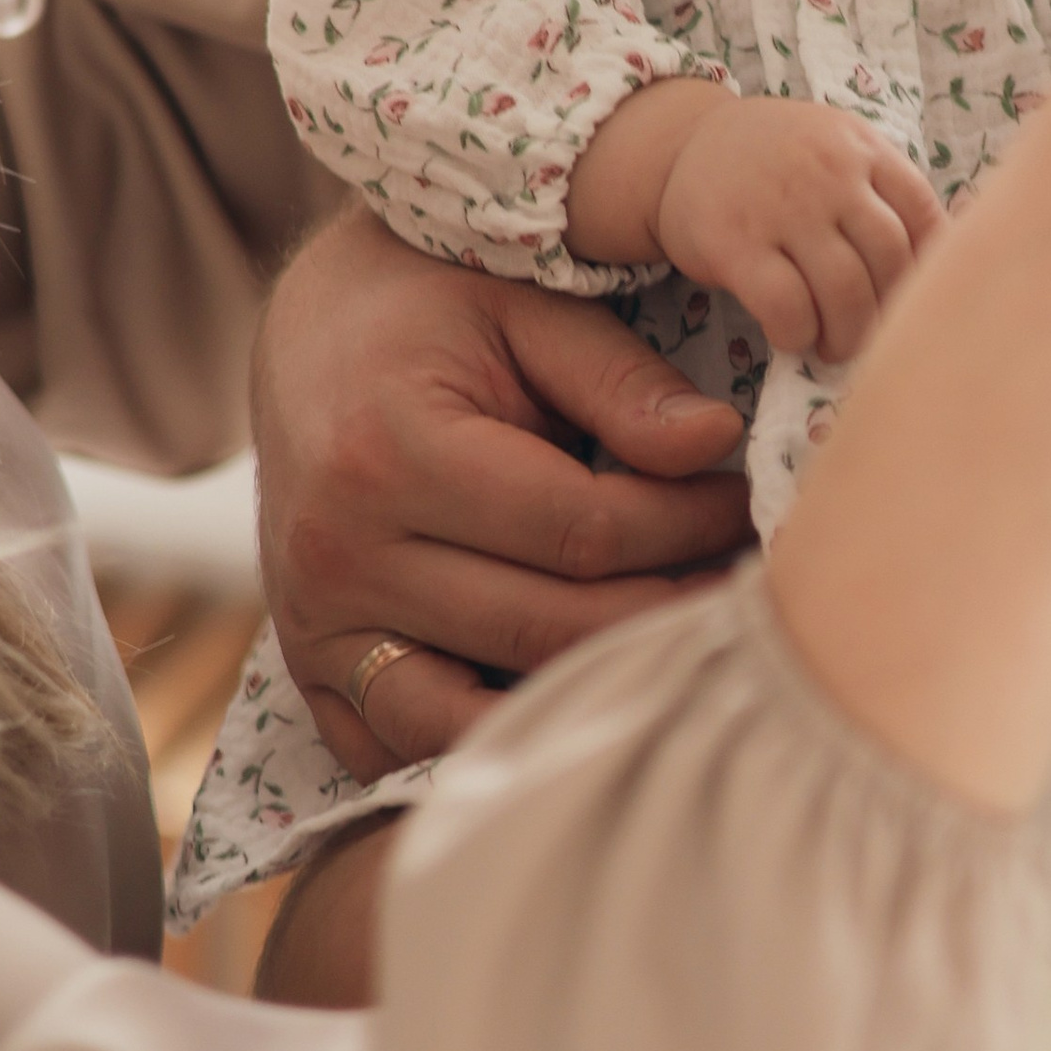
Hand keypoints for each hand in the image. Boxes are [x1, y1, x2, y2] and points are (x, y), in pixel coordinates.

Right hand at [254, 207, 752, 776]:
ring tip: (664, 644)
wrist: (309, 330)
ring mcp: (315, 622)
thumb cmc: (431, 306)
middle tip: (737, 577)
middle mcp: (339, 552)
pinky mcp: (309, 663)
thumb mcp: (527, 309)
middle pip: (546, 628)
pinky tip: (562, 691)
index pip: (582, 534)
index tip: (741, 502)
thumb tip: (715, 442)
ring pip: (477, 713)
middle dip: (664, 607)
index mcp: (390, 452)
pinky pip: (400, 744)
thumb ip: (620, 379)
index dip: (686, 526)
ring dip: (584, 691)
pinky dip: (482, 738)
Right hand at [606, 92, 941, 358]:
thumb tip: (948, 260)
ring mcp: (782, 206)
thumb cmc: (777, 164)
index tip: (916, 302)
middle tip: (872, 338)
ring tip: (834, 346)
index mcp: (863, 148)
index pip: (924, 215)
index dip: (929, 270)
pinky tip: (792, 336)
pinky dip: (798, 333)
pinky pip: (786, 304)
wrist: (683, 147)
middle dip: (888, 313)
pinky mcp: (734, 242)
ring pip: (844, 288)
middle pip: (889, 260)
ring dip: (847, 333)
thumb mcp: (838, 150)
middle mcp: (829, 172)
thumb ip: (885, 191)